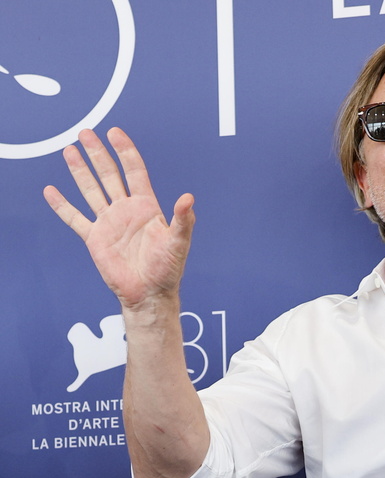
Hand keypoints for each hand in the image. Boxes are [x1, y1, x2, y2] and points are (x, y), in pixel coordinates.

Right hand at [44, 127, 194, 309]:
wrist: (149, 294)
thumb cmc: (168, 269)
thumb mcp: (179, 243)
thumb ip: (182, 220)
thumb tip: (188, 197)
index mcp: (147, 207)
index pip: (134, 171)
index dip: (125, 151)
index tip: (115, 133)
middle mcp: (126, 210)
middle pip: (110, 175)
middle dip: (98, 154)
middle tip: (85, 132)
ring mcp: (109, 223)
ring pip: (91, 190)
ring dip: (80, 171)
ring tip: (69, 150)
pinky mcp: (95, 239)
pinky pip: (75, 219)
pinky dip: (62, 205)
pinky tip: (51, 191)